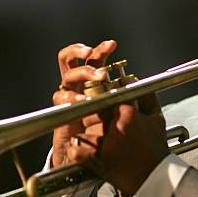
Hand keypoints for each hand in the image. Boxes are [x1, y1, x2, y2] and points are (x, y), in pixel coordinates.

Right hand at [51, 40, 116, 167]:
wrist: (83, 152)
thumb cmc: (102, 129)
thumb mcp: (119, 109)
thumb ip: (127, 95)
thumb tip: (137, 81)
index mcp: (91, 79)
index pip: (93, 58)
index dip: (101, 49)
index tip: (112, 44)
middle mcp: (77, 84)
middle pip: (71, 58)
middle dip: (81, 52)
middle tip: (96, 58)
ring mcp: (67, 95)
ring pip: (67, 75)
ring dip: (81, 73)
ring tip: (96, 79)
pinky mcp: (60, 109)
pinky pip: (60, 97)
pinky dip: (71, 96)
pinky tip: (82, 100)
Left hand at [67, 94, 170, 196]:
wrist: (153, 177)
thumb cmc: (155, 150)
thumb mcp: (156, 119)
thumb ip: (147, 98)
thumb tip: (135, 82)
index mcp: (127, 113)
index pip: (106, 101)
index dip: (104, 109)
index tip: (105, 115)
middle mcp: (113, 125)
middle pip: (91, 115)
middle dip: (93, 122)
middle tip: (101, 131)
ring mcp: (103, 142)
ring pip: (82, 132)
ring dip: (86, 138)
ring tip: (96, 145)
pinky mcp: (95, 159)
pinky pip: (75, 151)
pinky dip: (77, 154)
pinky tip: (86, 155)